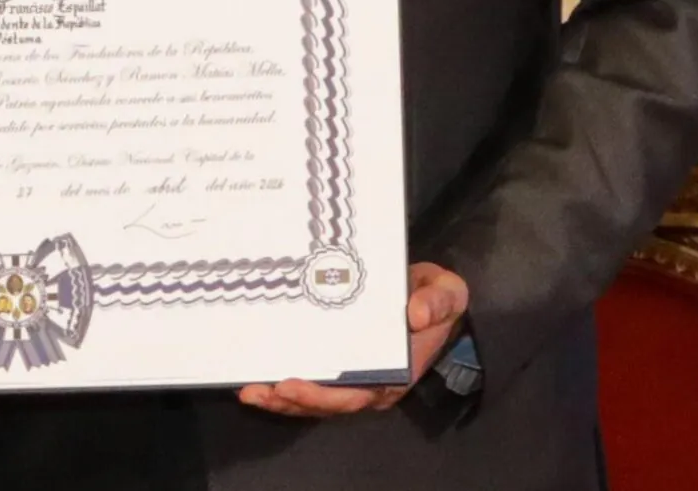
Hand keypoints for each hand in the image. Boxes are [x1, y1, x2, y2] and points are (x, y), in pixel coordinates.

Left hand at [236, 262, 467, 417]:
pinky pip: (312, 382)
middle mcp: (370, 384)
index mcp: (393, 375)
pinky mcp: (339, 366)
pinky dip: (284, 386)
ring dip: (281, 400)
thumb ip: (438, 302)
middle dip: (291, 400)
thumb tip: (418, 314)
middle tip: (259, 390)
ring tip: (249, 392)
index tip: (290, 385)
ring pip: (314, 398)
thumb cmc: (435, 300)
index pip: (354, 394)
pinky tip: (257, 380)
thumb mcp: (448, 294)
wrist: (432, 299)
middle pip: (326, 403)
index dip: (321, 396)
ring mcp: (353, 378)